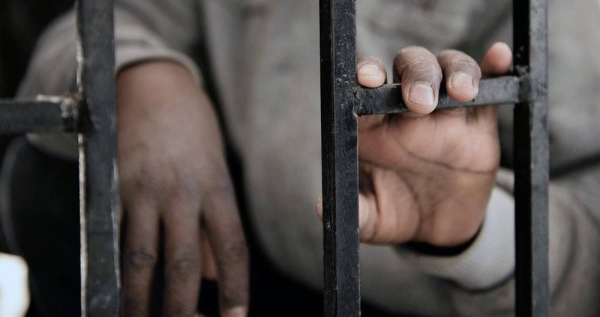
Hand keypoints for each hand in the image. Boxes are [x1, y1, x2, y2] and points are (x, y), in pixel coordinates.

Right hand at [117, 61, 247, 316]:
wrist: (153, 85)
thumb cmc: (193, 132)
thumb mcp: (216, 170)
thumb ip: (217, 224)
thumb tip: (220, 276)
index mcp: (216, 187)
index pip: (232, 247)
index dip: (236, 288)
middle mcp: (183, 192)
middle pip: (185, 262)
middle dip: (185, 307)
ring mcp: (145, 191)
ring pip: (143, 258)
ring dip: (142, 300)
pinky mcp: (116, 189)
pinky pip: (115, 239)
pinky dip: (115, 271)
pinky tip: (117, 294)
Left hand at [345, 43, 510, 246]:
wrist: (439, 229)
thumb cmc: (397, 213)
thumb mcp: (374, 219)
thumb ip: (354, 211)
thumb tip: (324, 208)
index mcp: (375, 126)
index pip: (368, 87)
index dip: (366, 74)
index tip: (368, 79)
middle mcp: (407, 111)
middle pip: (410, 68)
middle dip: (415, 74)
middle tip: (420, 102)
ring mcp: (445, 113)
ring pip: (449, 69)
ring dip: (456, 71)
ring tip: (461, 92)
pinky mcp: (478, 123)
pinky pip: (490, 87)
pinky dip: (495, 68)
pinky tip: (500, 56)